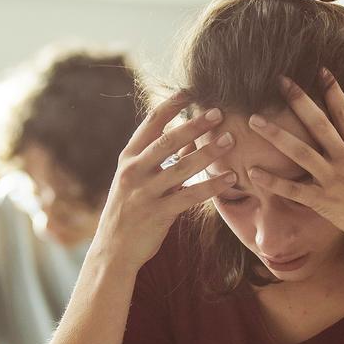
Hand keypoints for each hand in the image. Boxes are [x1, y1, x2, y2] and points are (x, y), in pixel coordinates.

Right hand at [92, 93, 238, 268]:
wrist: (113, 251)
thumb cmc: (129, 212)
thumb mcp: (136, 181)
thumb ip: (160, 160)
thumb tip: (188, 138)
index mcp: (128, 158)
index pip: (150, 124)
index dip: (171, 105)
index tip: (190, 91)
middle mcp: (133, 172)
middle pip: (167, 141)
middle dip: (194, 125)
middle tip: (218, 112)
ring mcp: (144, 193)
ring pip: (181, 167)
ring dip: (208, 152)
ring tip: (230, 140)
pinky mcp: (158, 214)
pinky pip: (190, 196)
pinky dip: (212, 186)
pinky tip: (230, 178)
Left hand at [245, 71, 343, 248]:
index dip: (333, 90)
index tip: (321, 70)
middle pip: (319, 123)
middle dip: (299, 100)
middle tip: (280, 80)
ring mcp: (334, 180)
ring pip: (300, 152)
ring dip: (275, 135)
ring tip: (254, 120)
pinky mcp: (324, 201)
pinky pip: (293, 189)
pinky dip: (272, 181)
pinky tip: (252, 172)